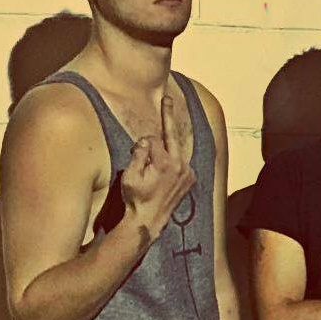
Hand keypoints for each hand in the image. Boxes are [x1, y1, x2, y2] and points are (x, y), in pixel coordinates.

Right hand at [121, 95, 196, 241]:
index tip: (137, 151)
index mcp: (165, 163)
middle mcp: (180, 166)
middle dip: (169, 116)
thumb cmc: (136, 198)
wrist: (150, 221)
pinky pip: (181, 161)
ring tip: (163, 147)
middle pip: (173, 135)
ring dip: (169, 147)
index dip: (143, 144)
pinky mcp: (190, 179)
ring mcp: (188, 173)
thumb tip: (146, 139)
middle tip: (167, 99)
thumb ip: (139, 153)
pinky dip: (175, 159)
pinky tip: (166, 166)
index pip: (153, 139)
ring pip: (176, 150)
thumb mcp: (130, 175)